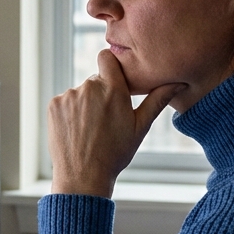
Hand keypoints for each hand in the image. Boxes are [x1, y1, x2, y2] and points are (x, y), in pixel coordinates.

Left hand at [48, 50, 184, 197]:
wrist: (83, 177)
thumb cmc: (115, 154)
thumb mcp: (140, 127)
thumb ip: (157, 100)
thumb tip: (179, 82)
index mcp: (113, 89)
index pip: (107, 57)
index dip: (111, 66)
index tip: (115, 80)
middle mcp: (89, 87)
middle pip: (95, 79)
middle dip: (101, 93)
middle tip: (106, 120)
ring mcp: (69, 96)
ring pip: (80, 92)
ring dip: (85, 104)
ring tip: (91, 129)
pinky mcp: (54, 105)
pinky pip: (65, 101)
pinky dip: (70, 112)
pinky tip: (77, 130)